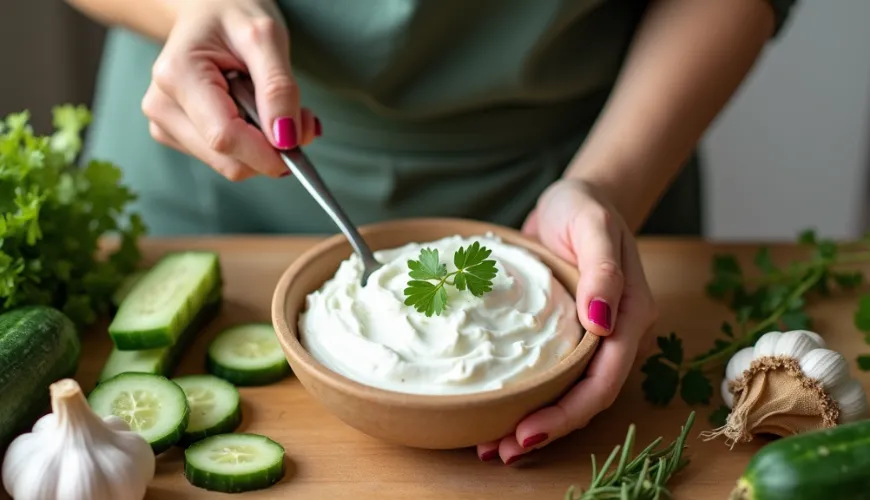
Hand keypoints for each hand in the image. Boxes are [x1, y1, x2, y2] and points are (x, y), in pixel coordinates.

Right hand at [141, 0, 319, 180]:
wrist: (207, 9)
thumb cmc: (233, 14)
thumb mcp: (266, 37)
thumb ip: (278, 88)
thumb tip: (286, 140)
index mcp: (177, 75)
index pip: (224, 137)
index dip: (267, 152)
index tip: (300, 141)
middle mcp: (163, 105)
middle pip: (227, 159)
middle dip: (271, 149)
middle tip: (300, 118)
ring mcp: (166, 124)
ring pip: (229, 164)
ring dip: (264, 147)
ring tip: (272, 104)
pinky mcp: (178, 136)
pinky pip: (226, 158)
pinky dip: (252, 145)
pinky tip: (254, 113)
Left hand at [476, 179, 658, 464]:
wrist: (575, 200)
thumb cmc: (584, 208)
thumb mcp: (592, 227)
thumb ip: (602, 271)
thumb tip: (602, 323)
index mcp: (632, 317)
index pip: (603, 380)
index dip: (567, 412)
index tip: (525, 431)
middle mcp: (618, 337)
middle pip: (588, 398)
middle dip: (547, 429)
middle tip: (499, 451)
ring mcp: (595, 340)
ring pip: (571, 394)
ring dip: (537, 423)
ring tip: (492, 446)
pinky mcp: (570, 337)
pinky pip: (555, 375)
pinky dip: (531, 398)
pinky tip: (498, 413)